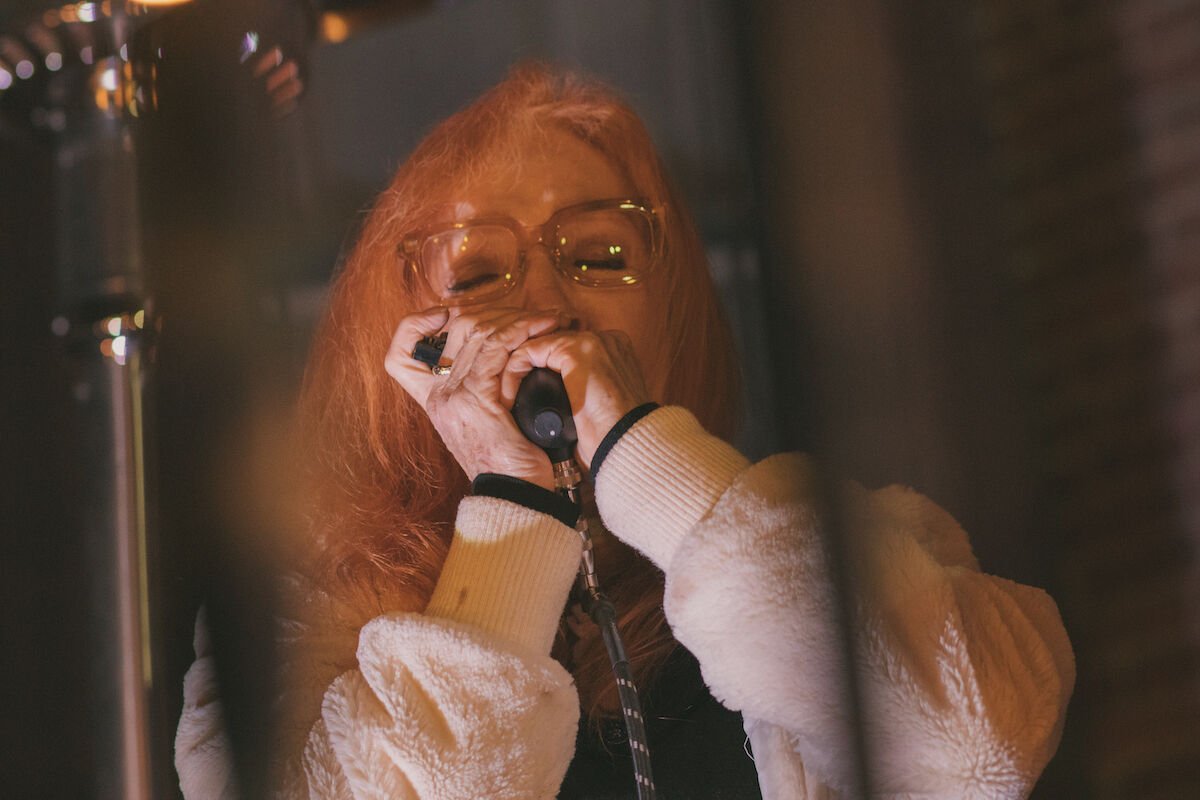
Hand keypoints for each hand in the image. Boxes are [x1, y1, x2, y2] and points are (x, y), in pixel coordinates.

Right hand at [385, 307, 570, 489]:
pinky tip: (543, 329)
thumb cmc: (512, 460)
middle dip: (496, 312)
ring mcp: (455, 397)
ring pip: (478, 332)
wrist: (518, 497)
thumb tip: (507, 355)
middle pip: (455, 329)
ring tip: (548, 318)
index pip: (399, 353)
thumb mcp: (489, 421)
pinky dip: (522, 331)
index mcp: (435, 401)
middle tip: (531, 314)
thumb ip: (484, 390)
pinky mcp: (479, 399)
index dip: (415, 325)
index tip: (444, 315)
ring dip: (518, 318)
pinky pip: (497, 348)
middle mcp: (439, 396)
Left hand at [503, 330, 650, 471]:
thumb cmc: (610, 440)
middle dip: (519, 368)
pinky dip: (513, 373)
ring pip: (532, 345)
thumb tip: (553, 399)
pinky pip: (528, 351)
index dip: (534, 371)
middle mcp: (603, 339)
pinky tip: (509, 399)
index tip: (517, 398)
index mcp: (610, 352)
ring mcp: (590, 341)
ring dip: (511, 372)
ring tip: (503, 401)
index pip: (559, 351)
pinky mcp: (576, 350)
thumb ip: (576, 393)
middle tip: (503, 397)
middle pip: (544, 343)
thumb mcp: (591, 410)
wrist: (625, 449)